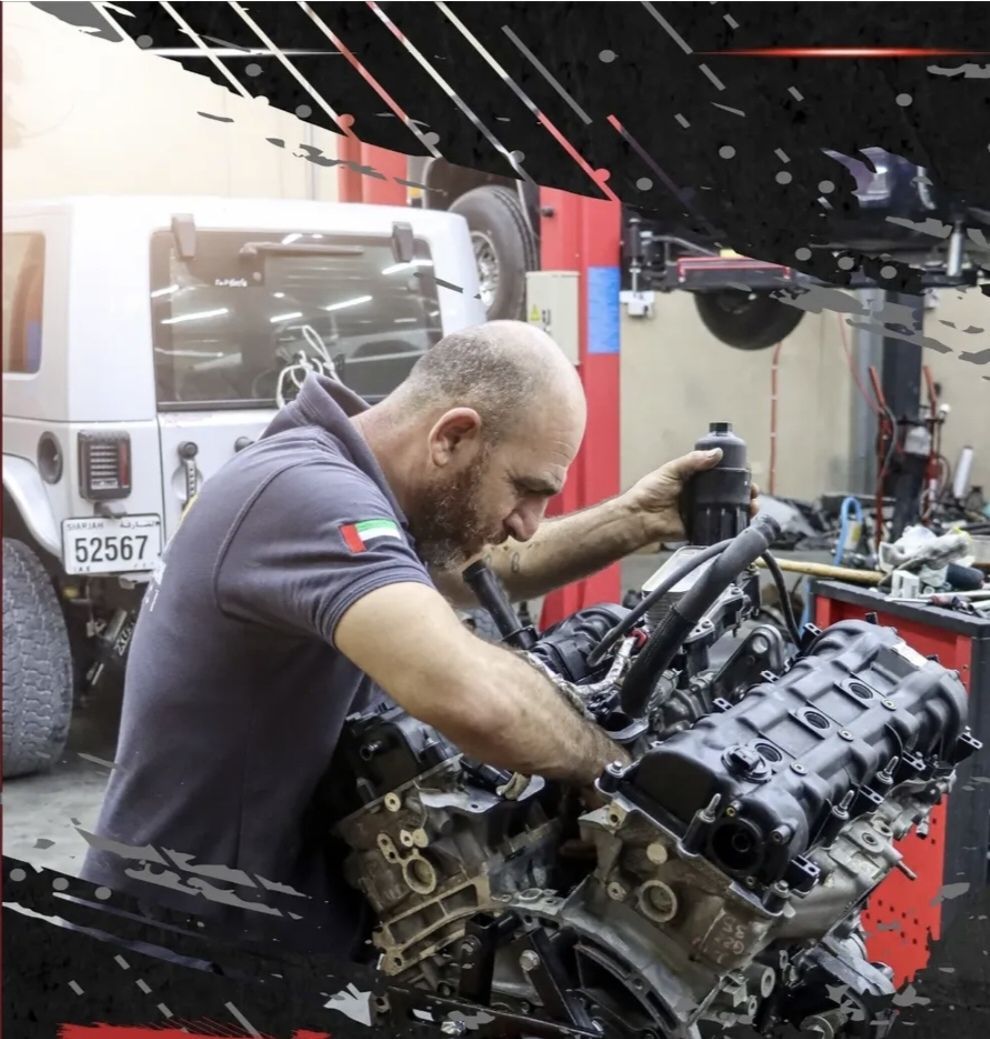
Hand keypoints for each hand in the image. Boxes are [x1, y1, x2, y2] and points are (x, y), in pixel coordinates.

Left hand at [621, 448, 759, 544]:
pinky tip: (744, 521)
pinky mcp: (700, 528)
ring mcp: (701, 512)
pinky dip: (732, 524)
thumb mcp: (672, 470)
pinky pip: (719, 526)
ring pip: (728, 510)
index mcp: (695, 480)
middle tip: (753, 493)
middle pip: (729, 493)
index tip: (746, 475)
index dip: (735, 475)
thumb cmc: (650, 491)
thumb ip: (694, 462)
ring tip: (753, 506)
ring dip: (744, 508)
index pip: (720, 475)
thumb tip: (717, 453)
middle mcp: (701, 496)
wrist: (639, 517)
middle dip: (745, 493)